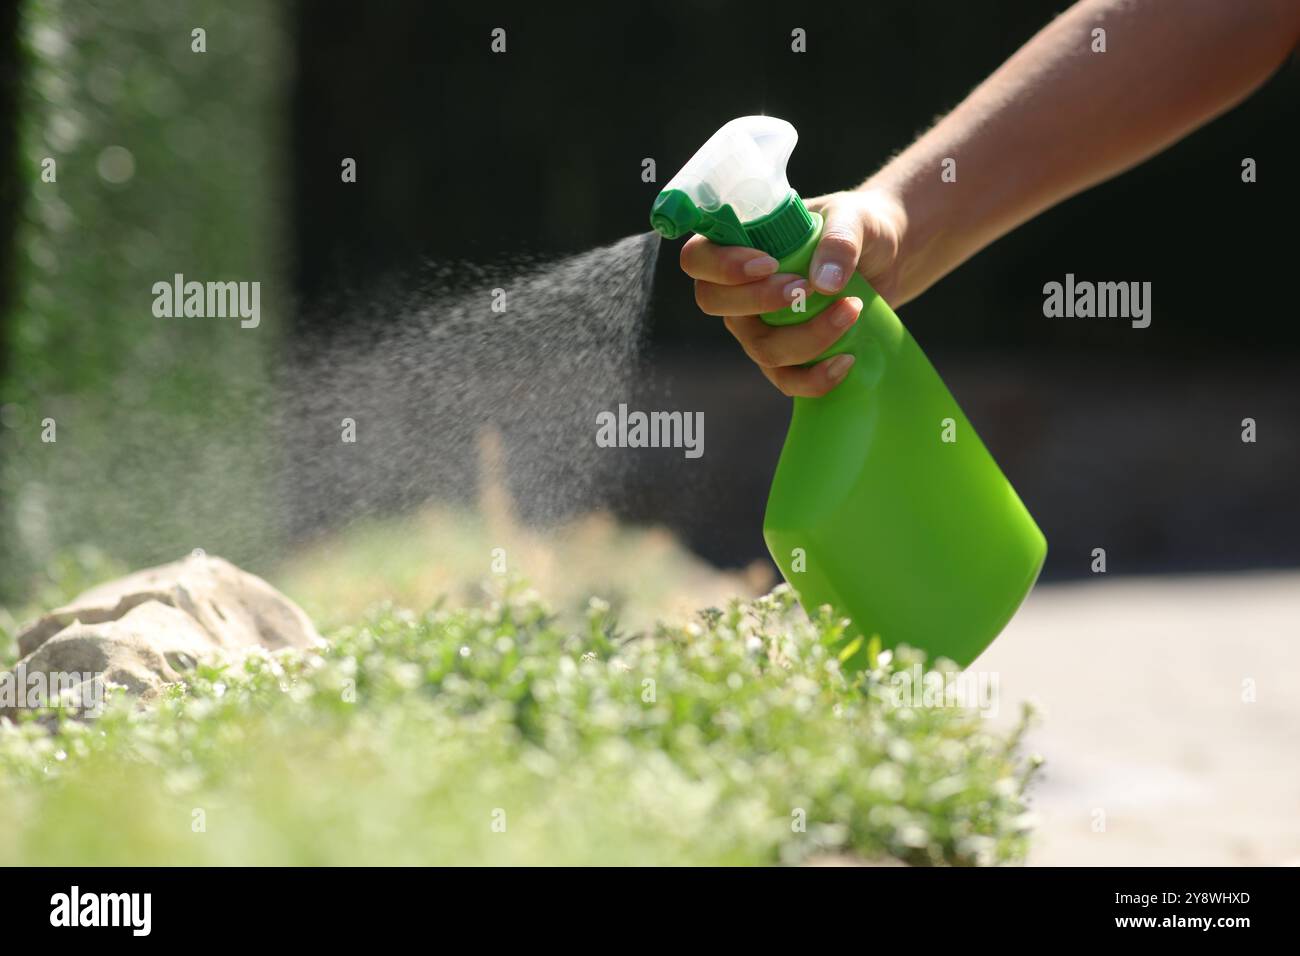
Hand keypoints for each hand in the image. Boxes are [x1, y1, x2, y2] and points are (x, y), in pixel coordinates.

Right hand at [679, 188, 906, 396]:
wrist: (890, 259)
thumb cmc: (860, 228)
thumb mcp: (855, 218)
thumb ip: (839, 240)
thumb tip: (823, 284)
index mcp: (741, 244)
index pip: (698, 257)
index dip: (721, 265)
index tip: (768, 264)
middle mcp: (740, 289)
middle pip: (715, 304)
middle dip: (759, 301)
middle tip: (806, 288)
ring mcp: (760, 327)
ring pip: (760, 348)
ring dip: (806, 337)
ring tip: (851, 310)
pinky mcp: (789, 357)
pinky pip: (787, 380)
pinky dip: (816, 378)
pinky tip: (846, 360)